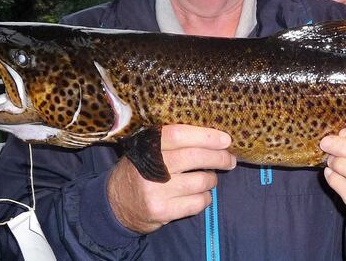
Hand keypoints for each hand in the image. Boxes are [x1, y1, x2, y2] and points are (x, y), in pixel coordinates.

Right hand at [107, 124, 235, 233]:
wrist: (115, 205)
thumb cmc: (140, 171)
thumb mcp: (148, 150)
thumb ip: (173, 142)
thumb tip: (214, 136)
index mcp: (147, 146)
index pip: (179, 134)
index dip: (205, 135)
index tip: (226, 139)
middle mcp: (150, 166)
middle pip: (194, 157)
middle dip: (219, 157)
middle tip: (230, 159)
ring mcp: (155, 190)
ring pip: (200, 181)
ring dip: (211, 180)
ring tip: (208, 178)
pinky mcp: (161, 211)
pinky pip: (197, 203)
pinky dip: (205, 198)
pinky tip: (200, 195)